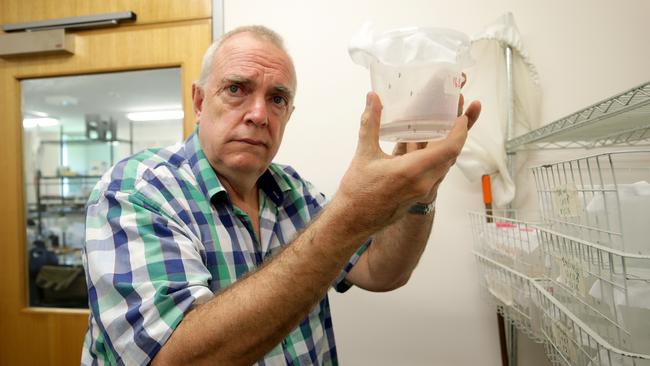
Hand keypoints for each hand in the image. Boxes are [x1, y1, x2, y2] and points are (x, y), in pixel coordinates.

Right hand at [335, 91, 480, 234]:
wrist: (353, 221)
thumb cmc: (357, 192)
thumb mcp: (364, 154)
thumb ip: (371, 123)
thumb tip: (373, 98)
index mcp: (412, 171)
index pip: (449, 149)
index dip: (461, 130)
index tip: (462, 114)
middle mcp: (422, 182)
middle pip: (450, 153)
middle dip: (456, 131)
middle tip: (457, 110)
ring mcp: (421, 190)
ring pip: (442, 162)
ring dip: (445, 143)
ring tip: (443, 121)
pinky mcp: (418, 193)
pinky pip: (433, 170)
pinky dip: (433, 154)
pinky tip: (424, 141)